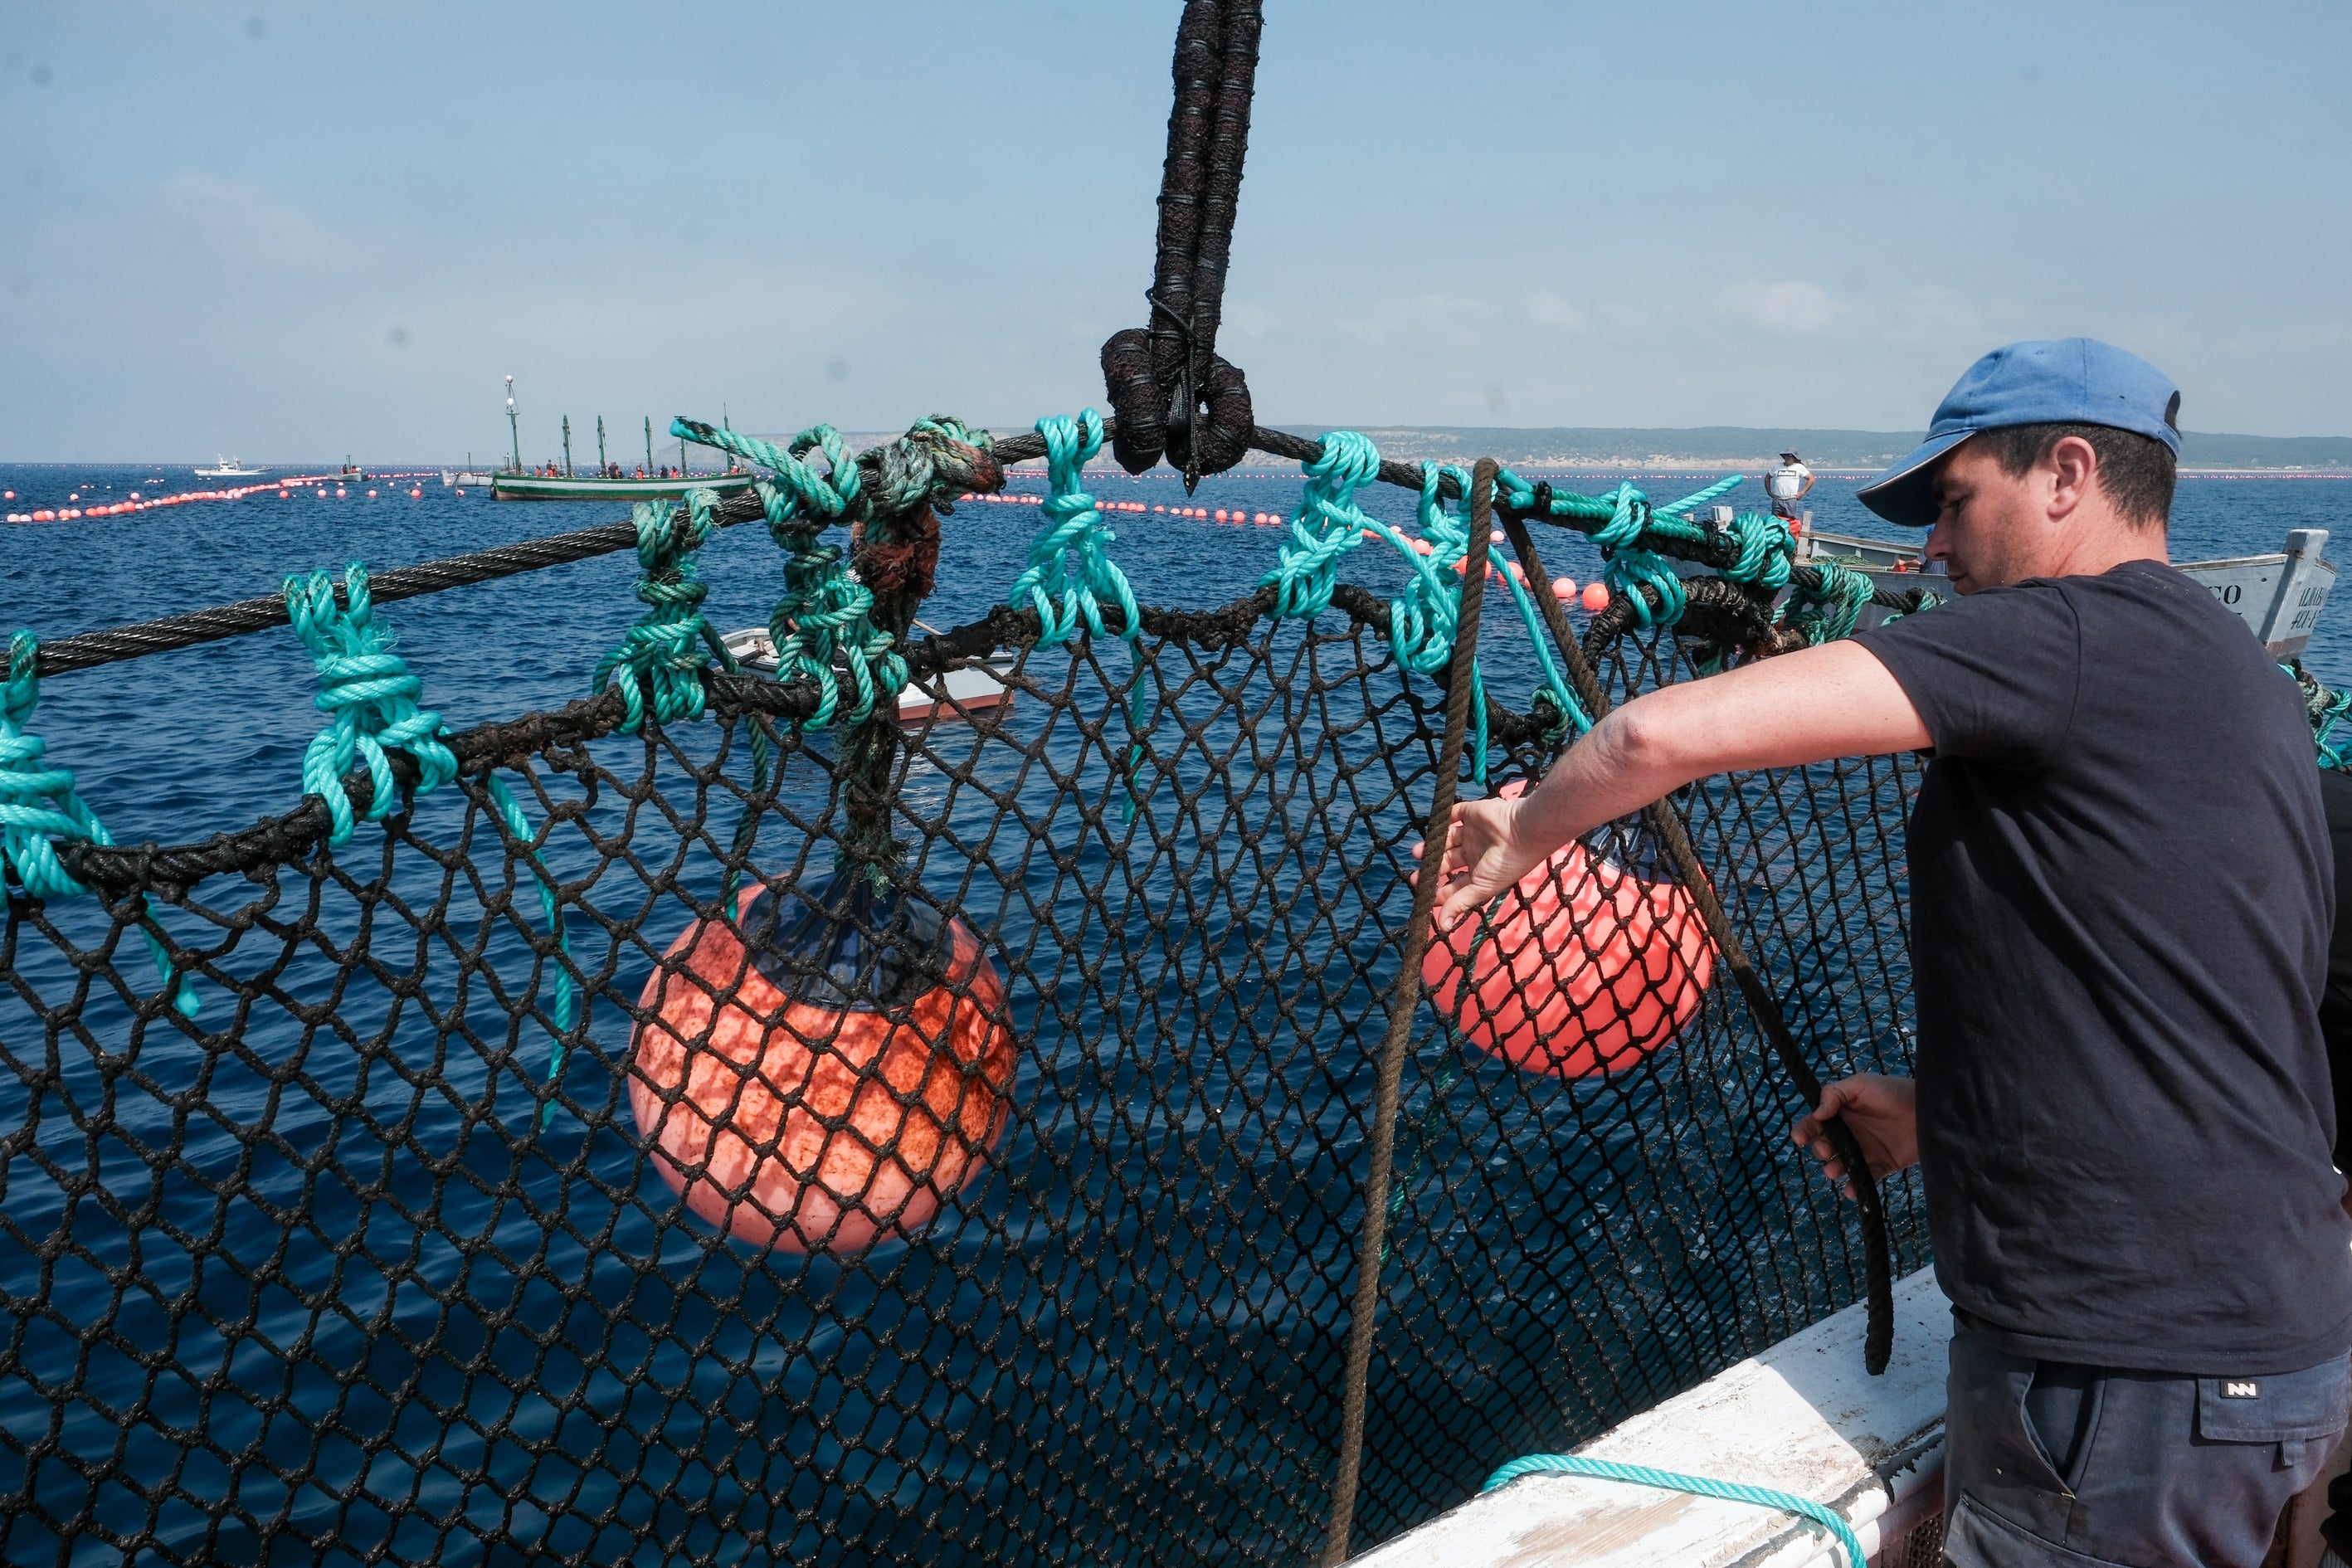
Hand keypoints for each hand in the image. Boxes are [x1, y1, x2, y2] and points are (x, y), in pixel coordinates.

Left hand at [1413, 792, 1545, 930]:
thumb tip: (1443, 927)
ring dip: (1431, 846)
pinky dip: (1441, 820)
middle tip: (1414, 875)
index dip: (1439, 891)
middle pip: (1447, 862)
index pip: (1455, 885)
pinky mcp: (1472, 813)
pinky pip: (1452, 814)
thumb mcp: (1481, 888)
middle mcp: (1476, 854)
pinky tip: (1432, 827)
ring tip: (1417, 852)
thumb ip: (1460, 904)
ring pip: (1446, 840)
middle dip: (1431, 869)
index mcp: (1480, 873)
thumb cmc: (1506, 864)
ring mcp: (1473, 833)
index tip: (1421, 895)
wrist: (1523, 831)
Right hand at [1790, 1074, 1918, 1199]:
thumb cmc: (1894, 1092)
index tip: (1800, 1138)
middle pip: (1825, 1145)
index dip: (1805, 1130)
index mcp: (1841, 1113)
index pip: (1815, 1123)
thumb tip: (1817, 1114)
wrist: (1929, 1111)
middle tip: (1825, 1150)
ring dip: (1833, 1169)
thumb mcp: (1861, 1084)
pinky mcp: (1881, 1166)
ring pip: (1840, 1164)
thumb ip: (1834, 1093)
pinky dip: (1856, 1187)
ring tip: (1834, 1170)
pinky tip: (1852, 1190)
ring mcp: (1864, 1150)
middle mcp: (1850, 1133)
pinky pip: (1864, 1179)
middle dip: (1819, 1149)